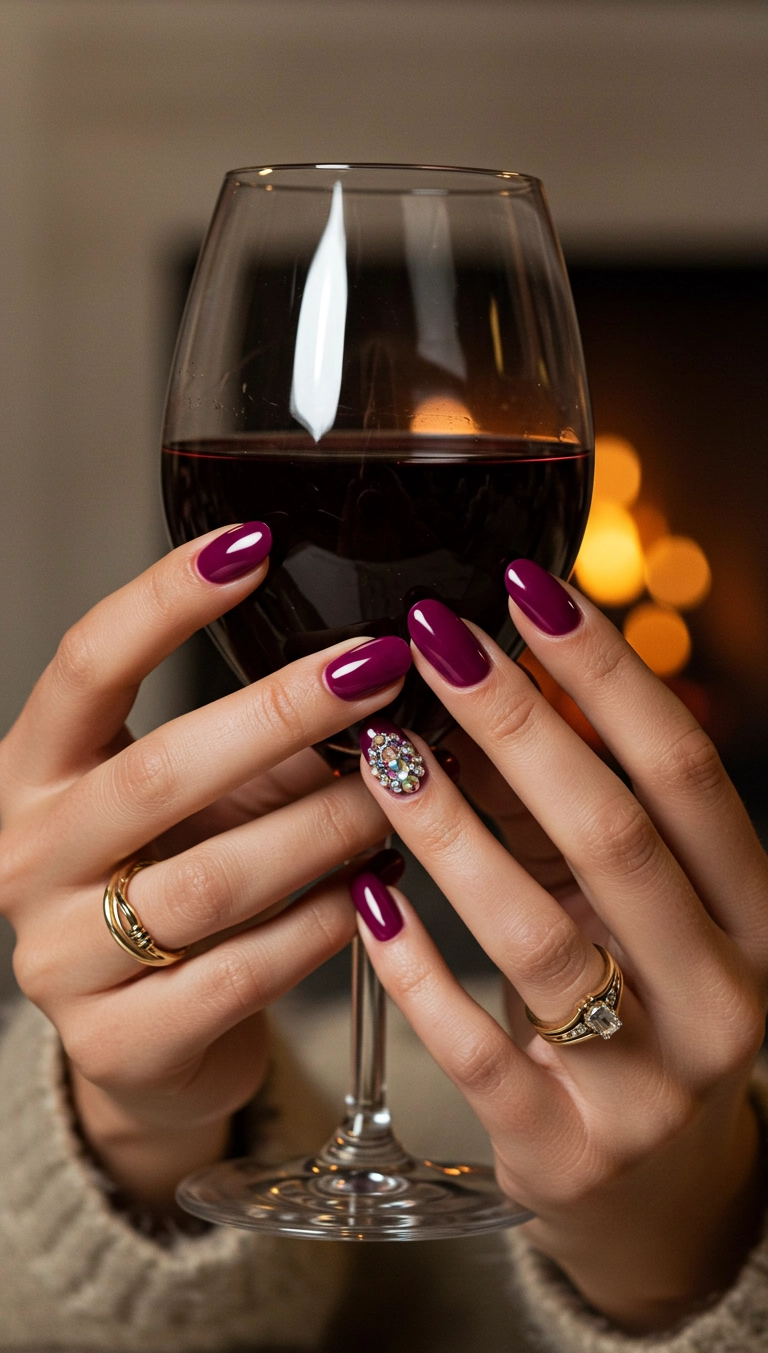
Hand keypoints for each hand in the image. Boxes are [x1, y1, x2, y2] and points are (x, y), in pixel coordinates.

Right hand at [0, 525, 409, 1205]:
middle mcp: (30, 856)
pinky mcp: (117, 1042)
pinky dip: (319, 927)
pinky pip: (236, 975)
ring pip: (210, 881)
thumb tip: (373, 665)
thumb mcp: (194, 800)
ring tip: (397, 791)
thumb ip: (257, 743)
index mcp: (38, 771)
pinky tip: (371, 892)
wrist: (140, 1043)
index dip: (166, 600)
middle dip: (282, 714)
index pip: (86, 664)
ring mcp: (62, 957)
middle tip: (377, 671)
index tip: (254, 544)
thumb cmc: (172, 885)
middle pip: (160, 770)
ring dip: (320, 828)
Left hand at [352, 572, 767, 1332]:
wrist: (649, 1181)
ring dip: (449, 832)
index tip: (530, 591)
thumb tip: (479, 684)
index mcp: (751, 913)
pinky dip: (412, 965)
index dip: (606, 676)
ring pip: (537, 938)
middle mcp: (722, 994)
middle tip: (435, 642)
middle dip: (518, 727)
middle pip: (616, 838)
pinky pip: (474, 1047)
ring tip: (381, 754)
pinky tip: (361, 895)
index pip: (684, 773)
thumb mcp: (623, 901)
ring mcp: (649, 1082)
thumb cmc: (633, 999)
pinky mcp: (565, 1146)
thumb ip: (565, 809)